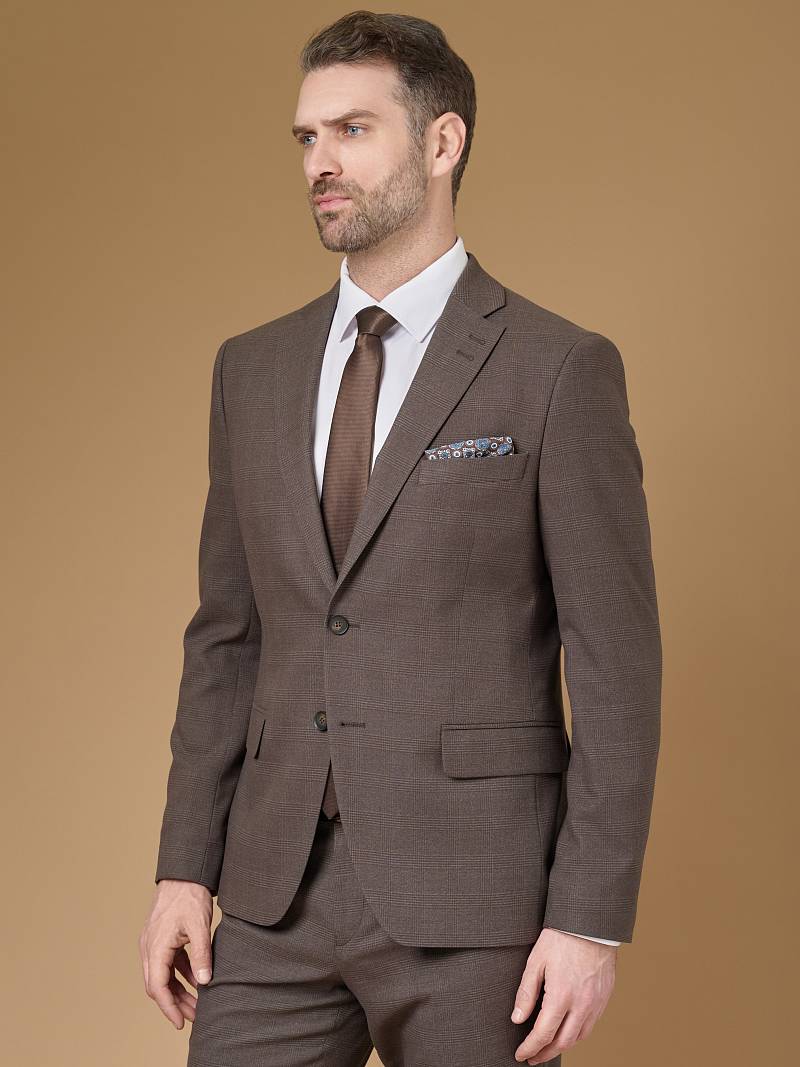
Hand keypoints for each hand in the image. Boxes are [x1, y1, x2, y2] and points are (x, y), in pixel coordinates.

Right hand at [139, 879, 213, 1028]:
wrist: (184, 872)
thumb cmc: (190, 896)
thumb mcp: (199, 926)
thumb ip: (202, 955)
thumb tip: (205, 981)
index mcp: (155, 946)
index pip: (158, 986)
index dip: (169, 1007)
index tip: (181, 1022)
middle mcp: (149, 947)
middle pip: (158, 985)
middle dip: (175, 1003)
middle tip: (194, 1017)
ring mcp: (154, 942)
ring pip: (162, 975)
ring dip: (178, 990)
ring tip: (197, 1004)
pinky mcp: (162, 938)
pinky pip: (168, 963)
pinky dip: (180, 974)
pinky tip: (197, 981)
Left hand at [511, 927, 616, 1063]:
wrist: (590, 924)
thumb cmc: (560, 938)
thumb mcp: (535, 961)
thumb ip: (526, 993)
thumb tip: (517, 1018)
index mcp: (561, 996)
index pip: (543, 1034)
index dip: (530, 1048)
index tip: (520, 1055)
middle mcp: (581, 1004)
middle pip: (562, 1042)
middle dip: (545, 1054)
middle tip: (532, 1058)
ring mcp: (596, 1003)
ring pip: (579, 1037)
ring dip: (562, 1046)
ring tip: (548, 1048)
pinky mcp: (604, 997)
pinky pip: (591, 1024)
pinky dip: (577, 1034)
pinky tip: (567, 1031)